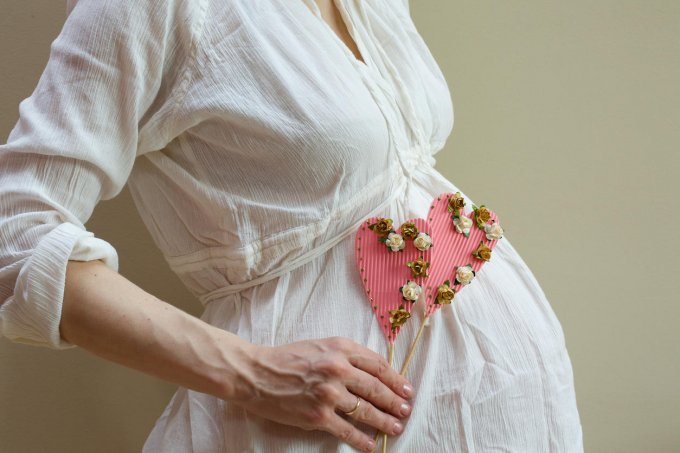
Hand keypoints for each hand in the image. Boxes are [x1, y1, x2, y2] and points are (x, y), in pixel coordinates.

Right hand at [230, 336, 414, 451]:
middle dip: (395, 402)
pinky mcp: (318, 416)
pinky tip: (371, 445)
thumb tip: (374, 373)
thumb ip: (346, 356)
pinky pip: (347, 431)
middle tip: (406, 410)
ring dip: (384, 421)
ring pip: (366, 410)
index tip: (406, 389)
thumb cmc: (288, 358)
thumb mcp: (321, 346)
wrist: (256, 374)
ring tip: (396, 428)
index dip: (395, 379)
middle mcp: (337, 369)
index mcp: (340, 349)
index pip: (377, 365)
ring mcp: (328, 394)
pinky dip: (362, 440)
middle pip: (376, 388)